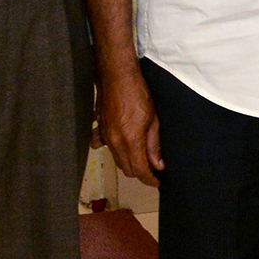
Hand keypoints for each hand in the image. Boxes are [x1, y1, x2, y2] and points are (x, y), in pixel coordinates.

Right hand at [99, 61, 161, 185]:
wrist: (116, 77)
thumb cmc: (138, 94)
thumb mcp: (153, 120)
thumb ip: (154, 145)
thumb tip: (158, 165)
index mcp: (131, 140)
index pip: (140, 170)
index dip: (149, 179)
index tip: (157, 181)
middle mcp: (115, 142)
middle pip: (127, 169)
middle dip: (141, 173)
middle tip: (153, 170)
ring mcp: (106, 137)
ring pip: (118, 161)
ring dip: (130, 164)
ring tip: (143, 160)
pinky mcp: (100, 130)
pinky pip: (105, 148)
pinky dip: (115, 152)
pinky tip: (123, 147)